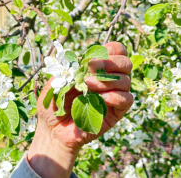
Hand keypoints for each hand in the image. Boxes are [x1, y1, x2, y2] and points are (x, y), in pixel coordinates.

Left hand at [27, 42, 132, 177]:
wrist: (53, 131)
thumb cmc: (54, 104)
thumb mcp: (56, 81)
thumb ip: (69, 68)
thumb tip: (82, 61)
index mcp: (98, 68)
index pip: (117, 51)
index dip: (111, 50)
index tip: (92, 58)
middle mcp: (110, 79)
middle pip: (126, 63)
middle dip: (111, 63)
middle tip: (91, 69)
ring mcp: (115, 95)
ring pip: (126, 80)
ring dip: (107, 80)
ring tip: (88, 86)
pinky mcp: (118, 112)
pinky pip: (127, 99)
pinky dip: (115, 96)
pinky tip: (101, 99)